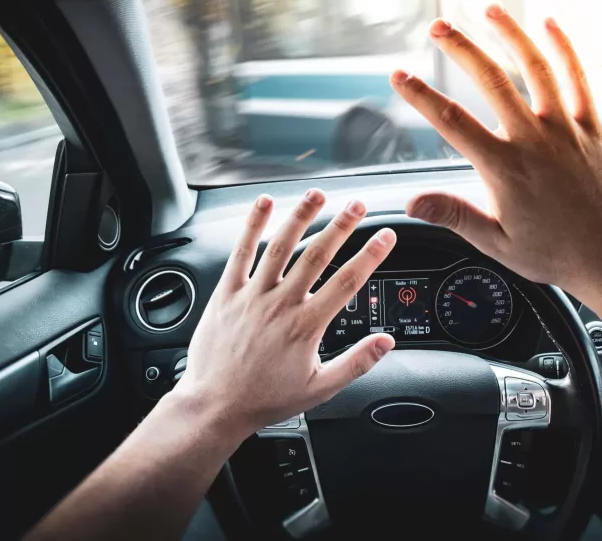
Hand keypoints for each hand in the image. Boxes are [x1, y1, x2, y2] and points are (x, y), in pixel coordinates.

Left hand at [172, 190, 395, 441]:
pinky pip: (241, 253)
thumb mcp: (320, 388)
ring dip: (300, 217)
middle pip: (317, 255)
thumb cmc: (266, 399)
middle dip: (341, 226)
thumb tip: (386, 343)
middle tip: (357, 205)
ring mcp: (252, 296)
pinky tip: (264, 204)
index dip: (370, 255)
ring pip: (280, 246)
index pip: (347, 282)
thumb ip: (356, 363)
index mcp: (306, 326)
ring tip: (317, 194)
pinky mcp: (226, 294)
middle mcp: (280, 305)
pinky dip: (253, 226)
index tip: (385, 235)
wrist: (215, 406)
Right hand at [390, 5, 601, 300]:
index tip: (399, 76)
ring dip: (510, 36)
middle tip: (438, 28)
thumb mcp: (495, 242)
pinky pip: (577, 80)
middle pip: (492, 82)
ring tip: (489, 10)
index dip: (421, 96)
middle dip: (461, 49)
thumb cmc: (554, 254)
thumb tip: (412, 202)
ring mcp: (565, 130)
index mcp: (505, 169)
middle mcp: (534, 141)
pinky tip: (550, 25)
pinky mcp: (591, 128)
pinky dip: (564, 50)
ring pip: (535, 70)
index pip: (452, 122)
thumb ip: (453, 214)